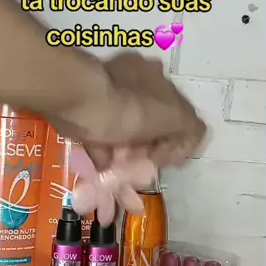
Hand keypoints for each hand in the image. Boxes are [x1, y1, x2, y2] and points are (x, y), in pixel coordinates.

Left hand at [47, 51, 206, 169]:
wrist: (75, 100)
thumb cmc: (129, 108)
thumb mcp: (173, 116)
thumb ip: (190, 128)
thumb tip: (187, 144)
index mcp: (157, 80)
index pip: (179, 113)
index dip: (178, 142)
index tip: (168, 161)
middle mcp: (133, 85)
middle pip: (150, 126)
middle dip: (150, 155)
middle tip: (145, 176)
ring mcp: (106, 100)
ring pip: (125, 137)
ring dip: (128, 163)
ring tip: (125, 186)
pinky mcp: (84, 115)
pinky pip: (100, 143)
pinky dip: (105, 163)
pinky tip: (105, 182)